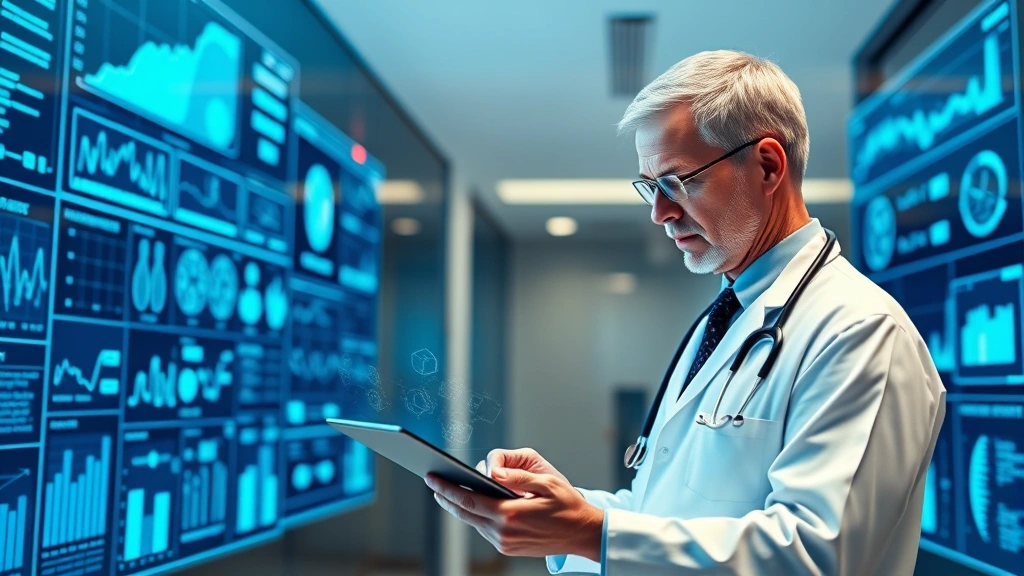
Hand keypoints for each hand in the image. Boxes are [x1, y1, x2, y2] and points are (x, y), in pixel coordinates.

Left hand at [427, 452, 602, 560]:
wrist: (583, 534)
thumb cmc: (567, 505)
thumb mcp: (546, 483)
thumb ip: (516, 476)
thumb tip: (491, 470)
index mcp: (509, 514)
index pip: (468, 499)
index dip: (447, 488)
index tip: (432, 477)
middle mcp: (503, 532)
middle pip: (464, 513)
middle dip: (446, 497)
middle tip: (433, 483)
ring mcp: (505, 543)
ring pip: (473, 522)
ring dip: (459, 507)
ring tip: (449, 491)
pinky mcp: (508, 548)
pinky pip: (484, 530)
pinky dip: (475, 516)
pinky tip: (472, 504)